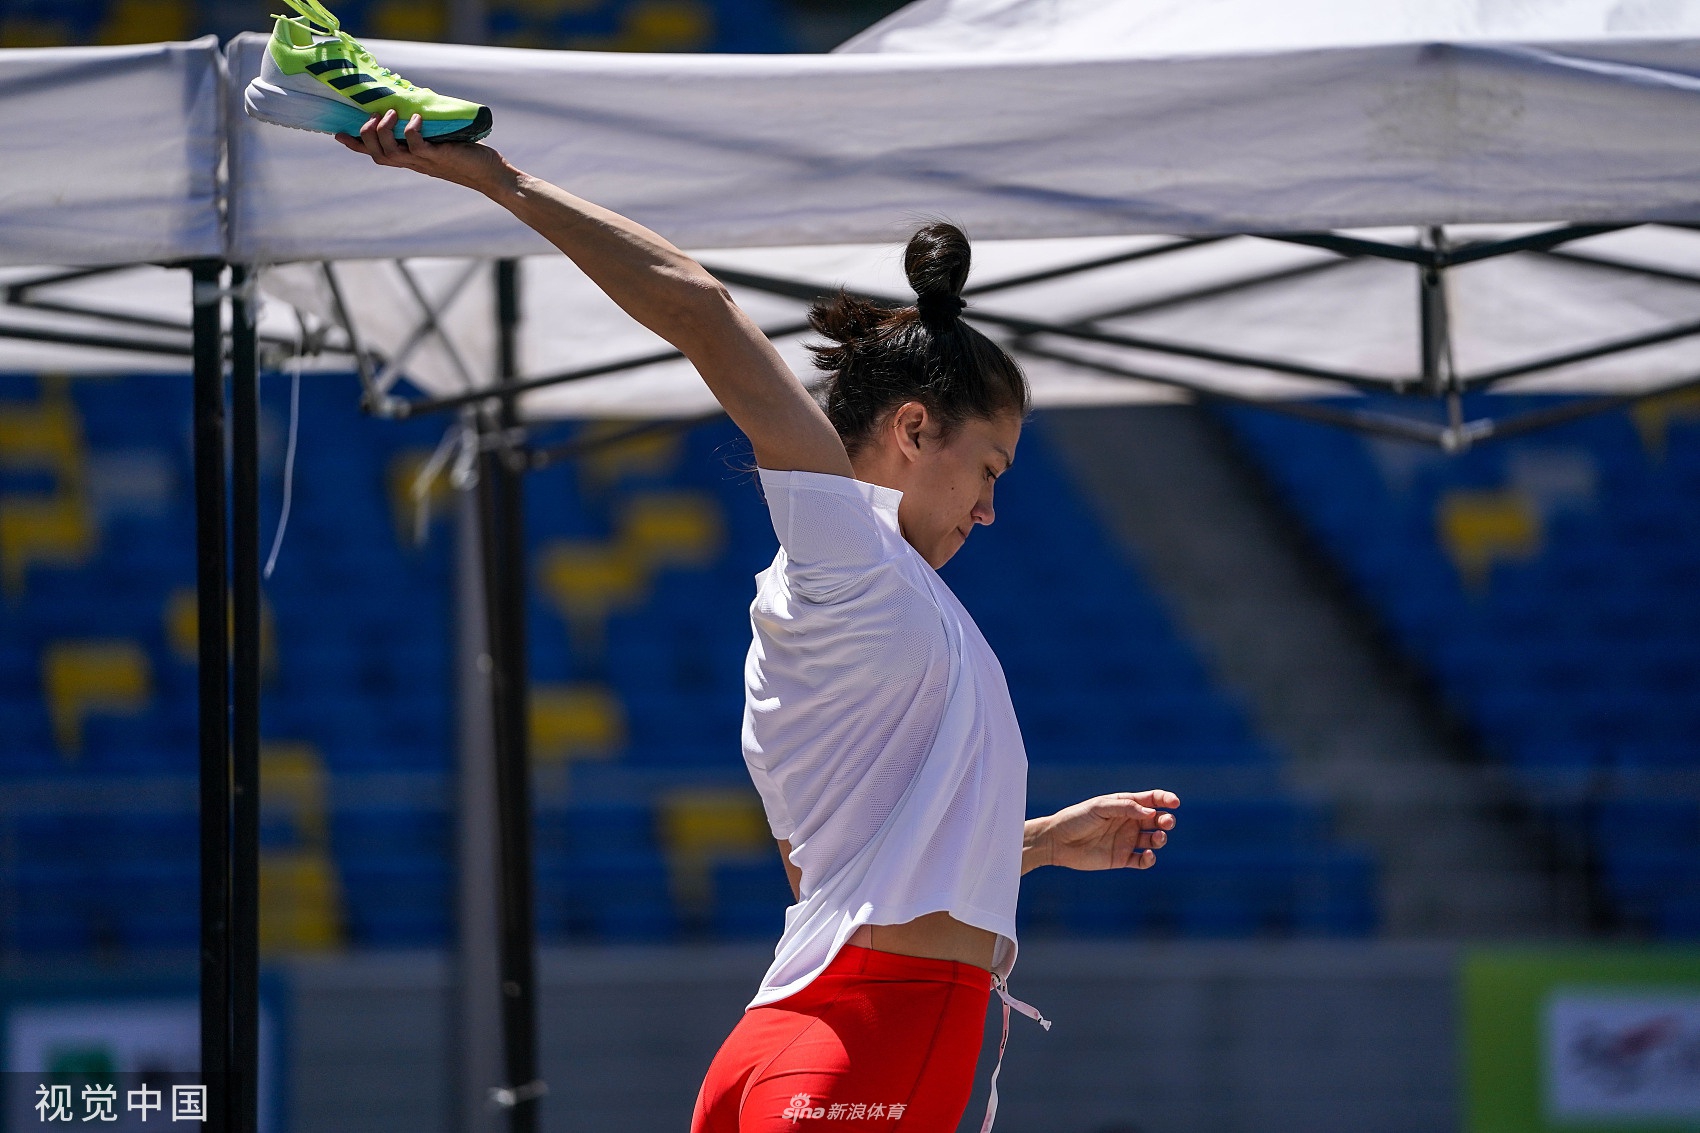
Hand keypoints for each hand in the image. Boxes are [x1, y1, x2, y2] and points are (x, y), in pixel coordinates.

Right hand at [334, 109, 515, 195]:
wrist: (491, 175)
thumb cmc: (468, 156)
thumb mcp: (440, 140)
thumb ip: (426, 129)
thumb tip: (416, 104)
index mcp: (410, 159)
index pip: (377, 155)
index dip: (356, 146)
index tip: (338, 134)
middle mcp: (413, 162)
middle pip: (377, 155)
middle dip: (366, 136)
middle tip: (371, 117)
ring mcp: (425, 161)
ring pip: (390, 152)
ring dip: (384, 131)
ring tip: (390, 113)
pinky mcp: (439, 156)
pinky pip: (417, 144)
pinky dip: (413, 130)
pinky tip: (417, 118)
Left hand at [1029, 790, 1177, 871]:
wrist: (1057, 841)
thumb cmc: (1077, 818)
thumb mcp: (1100, 807)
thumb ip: (1125, 808)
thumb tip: (1151, 812)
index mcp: (1125, 805)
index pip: (1151, 800)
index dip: (1165, 800)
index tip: (1174, 803)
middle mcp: (1129, 822)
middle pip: (1157, 820)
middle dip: (1166, 820)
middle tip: (1166, 822)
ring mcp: (1126, 840)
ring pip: (1154, 840)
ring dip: (1160, 838)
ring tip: (1157, 838)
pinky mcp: (1122, 858)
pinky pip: (1143, 860)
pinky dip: (1150, 859)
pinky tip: (1148, 855)